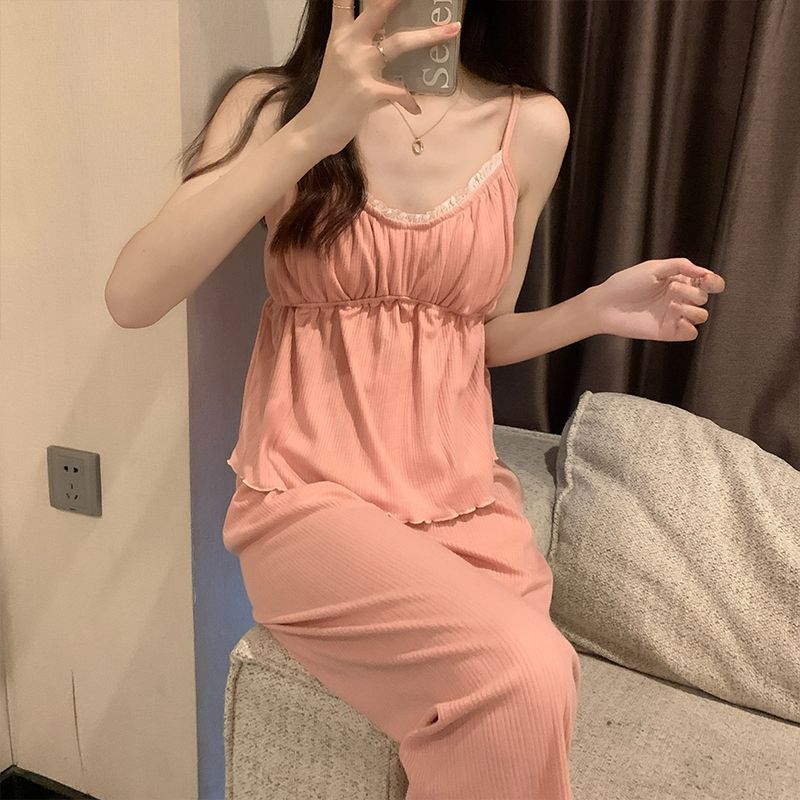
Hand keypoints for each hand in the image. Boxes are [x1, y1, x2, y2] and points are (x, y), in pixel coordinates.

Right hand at [301, 0, 461, 156]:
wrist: (316, 129)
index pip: (345, 3)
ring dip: (429, 36)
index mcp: (340, 37)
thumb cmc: (331, 99)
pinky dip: (410, 101)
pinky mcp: (369, 91)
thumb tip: (390, 53)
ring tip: (453, 30)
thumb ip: (363, 56)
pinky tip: (416, 108)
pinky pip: (400, 92)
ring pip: (400, 43)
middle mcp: (349, 46)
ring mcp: (359, 67)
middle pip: (378, 10)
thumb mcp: (341, 69)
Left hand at [594, 258, 725, 340]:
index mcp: (679, 281)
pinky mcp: (668, 331)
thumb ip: (680, 266)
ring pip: (701, 315)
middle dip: (692, 292)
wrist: (606, 304)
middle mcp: (679, 299)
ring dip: (692, 308)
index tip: (706, 279)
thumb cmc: (626, 283)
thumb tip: (703, 272)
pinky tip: (677, 319)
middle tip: (671, 289)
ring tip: (671, 303)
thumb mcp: (654, 268)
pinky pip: (691, 333)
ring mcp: (674, 316)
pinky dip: (690, 327)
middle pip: (704, 297)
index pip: (708, 283)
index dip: (713, 281)